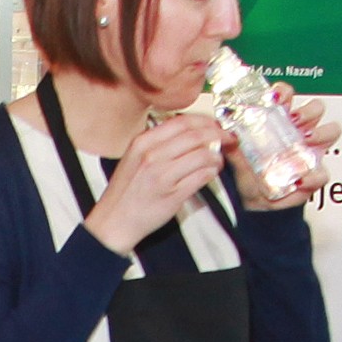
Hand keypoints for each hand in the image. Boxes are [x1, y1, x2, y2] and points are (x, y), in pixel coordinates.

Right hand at [88, 110, 227, 251]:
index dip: (204, 121)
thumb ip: (157, 143)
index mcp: (143, 142)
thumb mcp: (134, 157)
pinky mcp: (172, 195)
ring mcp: (163, 176)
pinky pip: (201, 177)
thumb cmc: (126, 191)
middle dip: (218, 134)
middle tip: (227, 138)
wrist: (114, 220)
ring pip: (202, 155)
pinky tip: (212, 172)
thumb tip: (189, 132)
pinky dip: (212, 172)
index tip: (214, 124)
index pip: (181, 122)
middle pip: (195, 136)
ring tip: (218, 159)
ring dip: (216, 155)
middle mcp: (152, 156)